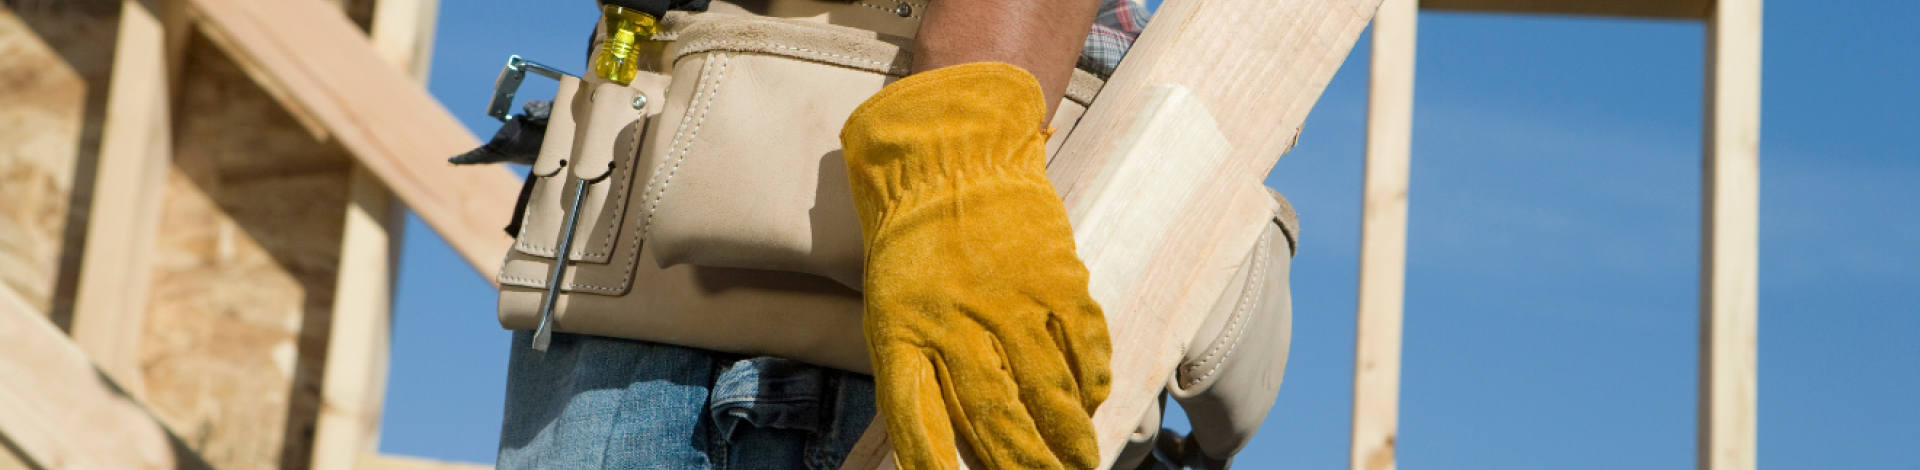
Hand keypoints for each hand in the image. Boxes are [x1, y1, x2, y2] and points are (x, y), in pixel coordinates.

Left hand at [842, 63, 1112, 469]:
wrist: (951, 156)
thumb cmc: (914, 246)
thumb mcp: (891, 311)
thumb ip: (917, 376)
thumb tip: (944, 448)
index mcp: (902, 332)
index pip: (915, 419)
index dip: (934, 464)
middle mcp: (955, 322)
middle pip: (995, 416)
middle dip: (1023, 466)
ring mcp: (1009, 298)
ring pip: (1047, 387)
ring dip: (1070, 437)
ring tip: (1083, 465)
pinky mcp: (1053, 273)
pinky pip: (1082, 339)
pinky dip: (1092, 376)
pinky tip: (1095, 400)